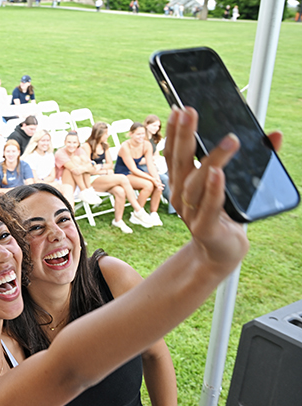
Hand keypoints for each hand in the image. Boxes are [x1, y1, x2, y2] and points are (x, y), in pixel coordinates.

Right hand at [165, 107, 282, 268]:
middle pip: (180, 162)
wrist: (222, 253)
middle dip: (184, 135)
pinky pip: (209, 207)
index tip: (178, 109)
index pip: (175, 153)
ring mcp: (191, 212)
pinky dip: (214, 190)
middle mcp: (182, 196)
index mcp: (183, 183)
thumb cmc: (226, 215)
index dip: (175, 131)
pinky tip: (219, 174)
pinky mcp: (205, 228)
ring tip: (231, 140)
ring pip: (196, 183)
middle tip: (189, 111)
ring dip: (213, 159)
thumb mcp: (236, 185)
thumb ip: (251, 161)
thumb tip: (274, 135)